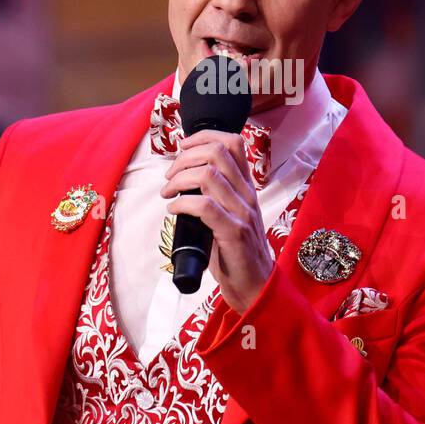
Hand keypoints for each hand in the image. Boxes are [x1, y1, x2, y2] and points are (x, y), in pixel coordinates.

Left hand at [160, 130, 273, 313]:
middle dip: (185, 157)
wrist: (256, 286)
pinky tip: (174, 209)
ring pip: (208, 175)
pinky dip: (182, 203)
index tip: (183, 147)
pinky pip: (204, 206)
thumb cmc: (237, 253)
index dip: (204, 136)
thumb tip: (182, 183)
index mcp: (247, 187)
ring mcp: (242, 213)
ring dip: (179, 179)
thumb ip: (215, 197)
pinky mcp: (234, 233)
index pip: (234, 143)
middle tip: (170, 175)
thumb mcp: (230, 216)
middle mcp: (247, 195)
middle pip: (217, 152)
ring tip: (168, 191)